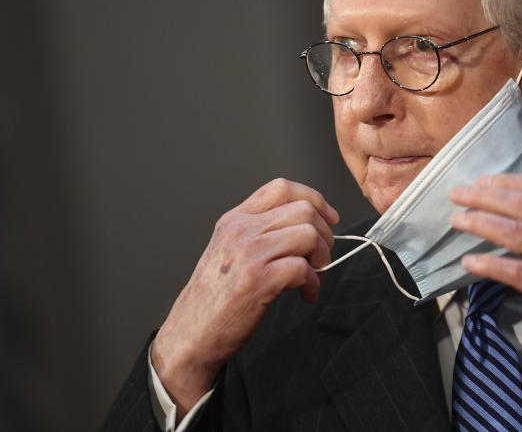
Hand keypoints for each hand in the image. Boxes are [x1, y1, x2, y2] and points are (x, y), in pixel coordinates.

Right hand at [151, 178, 338, 417]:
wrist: (191, 334)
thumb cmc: (214, 298)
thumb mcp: (229, 251)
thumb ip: (259, 233)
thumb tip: (307, 227)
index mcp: (235, 220)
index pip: (281, 188)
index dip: (314, 199)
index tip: (329, 218)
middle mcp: (241, 230)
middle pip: (304, 210)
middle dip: (325, 234)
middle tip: (322, 258)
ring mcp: (249, 254)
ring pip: (308, 235)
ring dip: (323, 258)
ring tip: (314, 278)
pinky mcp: (259, 280)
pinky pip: (304, 268)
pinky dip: (313, 283)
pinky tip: (306, 295)